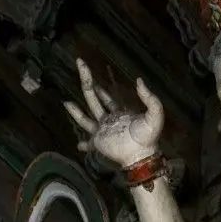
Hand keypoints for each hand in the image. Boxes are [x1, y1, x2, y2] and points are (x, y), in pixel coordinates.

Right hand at [64, 58, 164, 172]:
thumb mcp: (154, 113)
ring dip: (76, 112)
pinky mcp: (98, 143)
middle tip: (79, 67)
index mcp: (118, 112)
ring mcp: (102, 132)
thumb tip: (139, 80)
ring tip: (66, 103)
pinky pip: (88, 144)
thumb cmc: (149, 136)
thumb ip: (149, 97)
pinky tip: (78, 145)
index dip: (98, 86)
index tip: (88, 71)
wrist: (141, 154)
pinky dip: (83, 145)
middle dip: (86, 82)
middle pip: (93, 99)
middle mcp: (108, 120)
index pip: (106, 97)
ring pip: (85, 119)